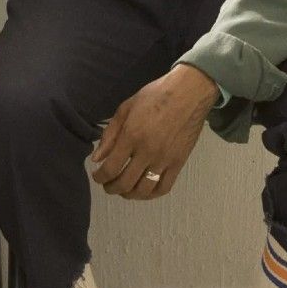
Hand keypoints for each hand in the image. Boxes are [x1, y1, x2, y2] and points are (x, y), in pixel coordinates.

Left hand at [88, 64, 217, 199]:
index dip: (100, 177)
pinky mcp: (179, 163)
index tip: (97, 176)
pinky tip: (144, 190)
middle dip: (111, 188)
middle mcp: (147, 152)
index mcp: (131, 136)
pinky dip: (151, 194)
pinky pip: (164, 187)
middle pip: (125, 183)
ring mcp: (164, 159)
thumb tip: (97, 158)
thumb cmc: (155, 96)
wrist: (189, 93)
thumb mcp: (126, 108)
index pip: (110, 168)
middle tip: (107, 185)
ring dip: (129, 194)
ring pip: (144, 190)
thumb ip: (109, 135)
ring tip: (124, 189)